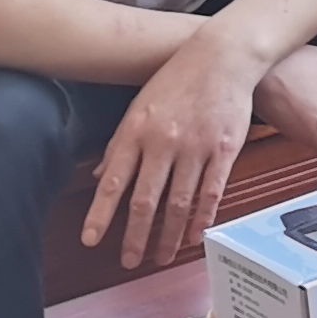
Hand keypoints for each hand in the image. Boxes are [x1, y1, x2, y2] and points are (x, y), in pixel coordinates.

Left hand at [86, 32, 265, 269]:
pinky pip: (211, 193)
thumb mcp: (138, 108)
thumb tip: (98, 176)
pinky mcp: (225, 150)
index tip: (92, 240)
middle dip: (136, 237)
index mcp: (136, 132)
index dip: (100, 214)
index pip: (113, 182)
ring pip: (179, 203)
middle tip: (129, 261)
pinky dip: (202, 219)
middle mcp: (163, 142)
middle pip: (146, 201)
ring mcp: (196, 148)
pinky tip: (194, 235)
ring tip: (162, 257)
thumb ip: (119, 145)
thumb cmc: (178, 78)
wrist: (222, 56)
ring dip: (169, 236)